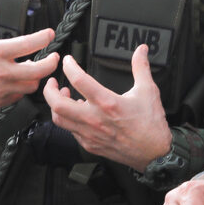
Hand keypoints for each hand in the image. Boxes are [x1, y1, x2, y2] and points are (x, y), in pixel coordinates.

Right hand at [0, 0, 58, 108]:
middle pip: (38, 71)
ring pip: (31, 86)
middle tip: (53, 57)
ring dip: (36, 77)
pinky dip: (22, 89)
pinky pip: (18, 97)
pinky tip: (19, 81)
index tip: (50, 34)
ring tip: (34, 69)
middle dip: (51, 63)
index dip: (44, 38)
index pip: (28, 44)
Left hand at [43, 44, 170, 171]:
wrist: (154, 153)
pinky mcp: (90, 145)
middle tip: (52, 81)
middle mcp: (95, 119)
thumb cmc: (151, 124)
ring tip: (62, 96)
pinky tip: (76, 113)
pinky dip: (68, 119)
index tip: (68, 61)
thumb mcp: (148, 90)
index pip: (79, 80)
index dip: (69, 67)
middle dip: (49, 90)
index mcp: (108, 103)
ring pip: (60, 120)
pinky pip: (70, 131)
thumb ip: (141, 67)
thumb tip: (141, 50)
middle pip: (58, 104)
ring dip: (56, 106)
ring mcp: (90, 134)